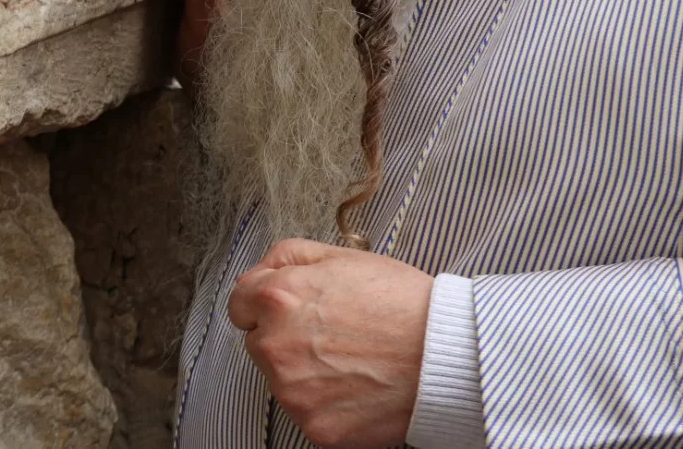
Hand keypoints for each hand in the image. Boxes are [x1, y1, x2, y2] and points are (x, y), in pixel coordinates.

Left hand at [228, 239, 433, 448]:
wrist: (443, 354)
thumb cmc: (402, 302)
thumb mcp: (344, 256)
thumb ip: (290, 257)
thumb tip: (262, 270)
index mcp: (279, 298)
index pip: (240, 302)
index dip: (264, 300)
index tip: (286, 307)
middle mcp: (277, 347)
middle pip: (260, 343)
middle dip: (285, 336)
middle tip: (332, 332)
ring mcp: (293, 393)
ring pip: (282, 380)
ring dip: (304, 372)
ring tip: (351, 358)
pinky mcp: (315, 427)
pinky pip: (308, 412)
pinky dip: (327, 403)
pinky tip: (358, 385)